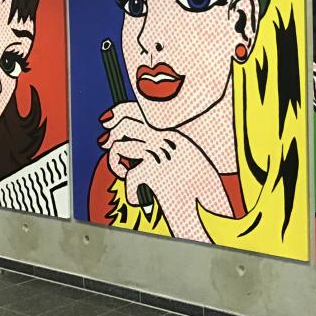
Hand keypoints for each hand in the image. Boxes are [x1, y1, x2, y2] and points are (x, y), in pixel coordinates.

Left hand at [99, 102, 230, 240]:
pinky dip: (132, 194)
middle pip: (125, 124)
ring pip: (120, 147)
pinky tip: (142, 201)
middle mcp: (166, 138)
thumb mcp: (187, 158)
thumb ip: (166, 146)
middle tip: (105, 144)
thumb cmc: (201, 185)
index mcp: (173, 133)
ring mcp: (159, 153)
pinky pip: (129, 178)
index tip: (109, 120)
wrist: (210, 205)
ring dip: (117, 164)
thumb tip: (136, 138)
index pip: (140, 111)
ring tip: (125, 175)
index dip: (120, 112)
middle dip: (113, 135)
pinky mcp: (153, 172)